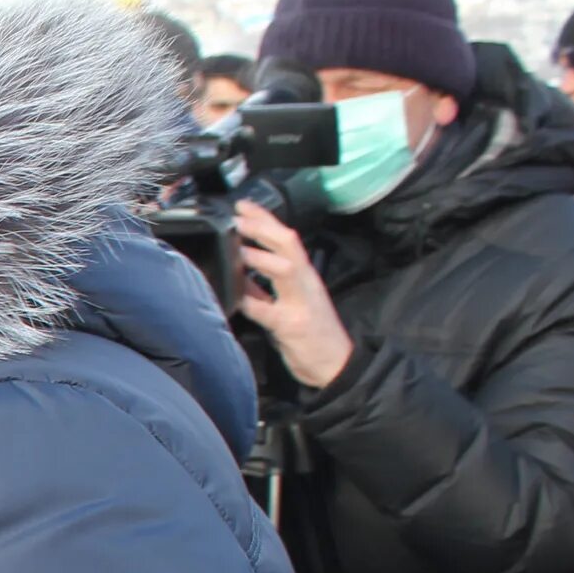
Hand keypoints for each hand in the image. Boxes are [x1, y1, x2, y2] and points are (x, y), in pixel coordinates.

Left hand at [230, 201, 353, 387]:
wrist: (336, 366)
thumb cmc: (312, 334)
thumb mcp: (289, 304)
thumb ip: (265, 289)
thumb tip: (237, 274)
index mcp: (303, 276)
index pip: (286, 239)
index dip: (266, 220)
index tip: (244, 206)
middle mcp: (305, 284)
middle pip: (289, 245)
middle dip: (264, 228)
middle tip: (240, 217)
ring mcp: (301, 304)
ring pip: (285, 270)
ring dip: (262, 258)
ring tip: (241, 249)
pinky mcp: (293, 327)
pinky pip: (270, 312)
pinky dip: (252, 304)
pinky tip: (237, 299)